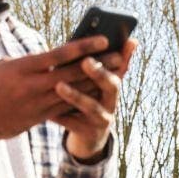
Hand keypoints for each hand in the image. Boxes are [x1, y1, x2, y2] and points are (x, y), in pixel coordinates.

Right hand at [0, 36, 110, 140]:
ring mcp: (38, 103)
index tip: (103, 41)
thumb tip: (52, 57)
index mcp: (24, 67)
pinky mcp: (40, 117)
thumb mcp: (7, 66)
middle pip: (73, 74)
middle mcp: (34, 85)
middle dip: (98, 65)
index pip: (59, 54)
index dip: (83, 47)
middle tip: (120, 58)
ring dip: (96, 84)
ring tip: (116, 75)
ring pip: (74, 93)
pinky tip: (98, 95)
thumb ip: (32, 62)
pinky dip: (83, 101)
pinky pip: (66, 108)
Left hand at [54, 38, 137, 160]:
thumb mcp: (100, 83)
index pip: (120, 68)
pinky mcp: (89, 134)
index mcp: (114, 86)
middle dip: (99, 74)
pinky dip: (60, 116)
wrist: (88, 137)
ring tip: (59, 86)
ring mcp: (102, 120)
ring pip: (91, 107)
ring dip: (76, 96)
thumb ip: (108, 63)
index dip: (119, 56)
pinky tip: (46, 110)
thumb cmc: (89, 100)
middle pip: (111, 87)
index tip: (106, 42)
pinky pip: (73, 123)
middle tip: (85, 61)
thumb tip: (132, 40)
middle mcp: (112, 103)